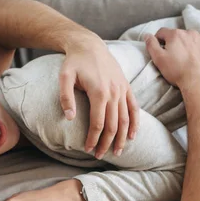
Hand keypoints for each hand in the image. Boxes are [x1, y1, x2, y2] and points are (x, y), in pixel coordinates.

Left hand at [60, 35, 139, 158]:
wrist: (89, 45)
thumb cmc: (74, 62)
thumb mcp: (64, 77)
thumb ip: (66, 97)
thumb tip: (69, 118)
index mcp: (99, 92)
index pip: (98, 123)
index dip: (93, 139)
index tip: (87, 149)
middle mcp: (114, 92)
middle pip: (113, 125)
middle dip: (107, 143)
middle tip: (99, 156)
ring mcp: (122, 90)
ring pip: (126, 119)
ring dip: (121, 138)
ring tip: (117, 152)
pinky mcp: (126, 87)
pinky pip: (134, 108)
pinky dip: (135, 123)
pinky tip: (132, 136)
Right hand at [145, 28, 199, 95]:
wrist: (199, 82)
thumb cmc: (177, 72)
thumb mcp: (159, 59)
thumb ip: (151, 45)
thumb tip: (147, 35)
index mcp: (174, 35)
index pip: (162, 32)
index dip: (158, 40)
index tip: (160, 49)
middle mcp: (189, 33)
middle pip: (177, 34)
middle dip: (174, 42)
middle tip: (173, 55)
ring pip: (191, 36)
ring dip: (187, 42)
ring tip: (187, 56)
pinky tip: (199, 50)